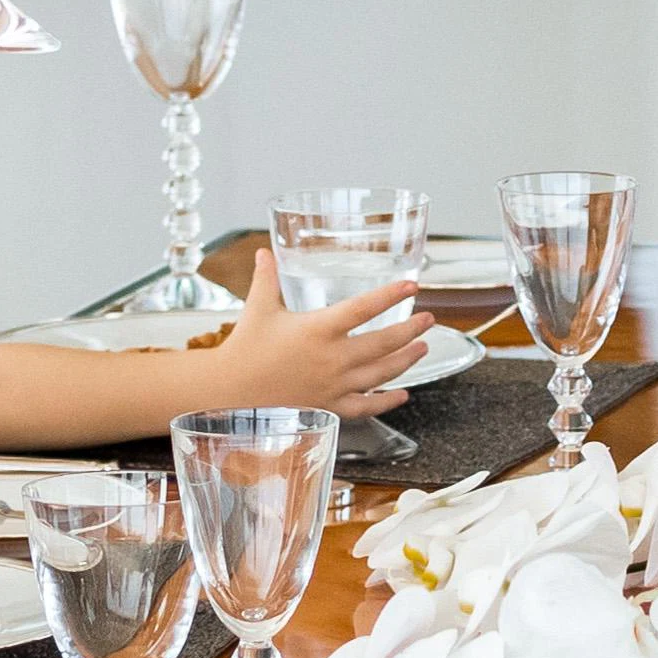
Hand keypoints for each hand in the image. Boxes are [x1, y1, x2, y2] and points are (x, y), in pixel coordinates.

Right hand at [207, 270, 439, 418]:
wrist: (228, 392)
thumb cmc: (244, 348)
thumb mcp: (258, 307)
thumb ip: (266, 278)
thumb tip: (265, 250)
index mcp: (318, 329)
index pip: (364, 308)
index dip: (391, 295)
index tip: (412, 284)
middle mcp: (331, 358)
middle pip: (383, 343)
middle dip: (411, 330)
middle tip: (429, 319)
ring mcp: (333, 385)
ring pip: (381, 373)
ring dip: (406, 360)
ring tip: (422, 348)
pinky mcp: (329, 407)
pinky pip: (366, 406)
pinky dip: (387, 401)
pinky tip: (403, 393)